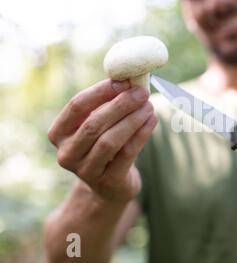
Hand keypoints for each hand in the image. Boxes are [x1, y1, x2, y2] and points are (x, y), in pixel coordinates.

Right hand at [48, 79, 157, 202]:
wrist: (111, 184)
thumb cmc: (105, 143)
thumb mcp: (99, 123)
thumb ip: (108, 102)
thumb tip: (130, 78)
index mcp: (58, 133)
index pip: (77, 106)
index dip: (101, 91)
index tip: (124, 81)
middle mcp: (66, 154)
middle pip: (94, 124)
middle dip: (121, 105)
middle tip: (142, 93)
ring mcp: (85, 171)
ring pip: (110, 141)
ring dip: (132, 120)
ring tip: (149, 106)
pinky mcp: (108, 182)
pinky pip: (126, 154)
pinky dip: (141, 134)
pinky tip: (152, 121)